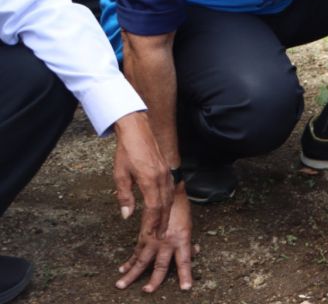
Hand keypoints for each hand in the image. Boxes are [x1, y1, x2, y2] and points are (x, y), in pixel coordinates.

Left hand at [111, 112, 171, 240]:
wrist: (137, 128)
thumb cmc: (127, 150)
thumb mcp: (120, 174)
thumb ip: (124, 196)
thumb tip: (127, 215)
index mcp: (149, 179)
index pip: (153, 207)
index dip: (152, 223)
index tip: (149, 234)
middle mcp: (161, 177)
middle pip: (164, 205)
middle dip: (162, 222)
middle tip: (159, 236)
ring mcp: (166, 173)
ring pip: (169, 198)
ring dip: (166, 214)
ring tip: (162, 226)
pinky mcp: (167, 170)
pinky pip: (170, 190)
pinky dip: (168, 202)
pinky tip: (165, 207)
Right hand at [116, 187, 192, 291]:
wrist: (171, 192)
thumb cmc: (182, 210)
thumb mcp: (189, 227)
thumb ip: (189, 242)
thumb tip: (195, 252)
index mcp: (182, 240)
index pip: (185, 261)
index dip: (186, 275)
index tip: (185, 288)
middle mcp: (167, 242)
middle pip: (160, 265)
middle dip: (154, 280)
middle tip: (147, 291)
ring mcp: (154, 239)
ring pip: (142, 260)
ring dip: (132, 274)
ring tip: (121, 284)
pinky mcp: (144, 235)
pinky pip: (136, 251)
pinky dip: (129, 261)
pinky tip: (122, 269)